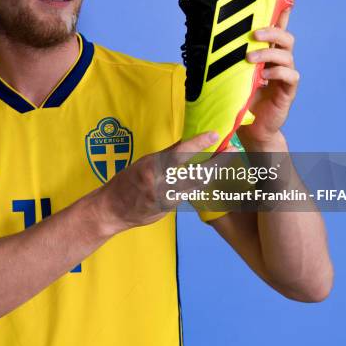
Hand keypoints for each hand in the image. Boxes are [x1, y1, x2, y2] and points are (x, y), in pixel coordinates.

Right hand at [94, 132, 235, 234]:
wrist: (113, 211)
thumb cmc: (125, 183)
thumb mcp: (144, 163)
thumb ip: (167, 154)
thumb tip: (187, 142)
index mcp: (153, 167)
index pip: (180, 153)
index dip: (200, 143)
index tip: (214, 134)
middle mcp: (161, 184)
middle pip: (197, 172)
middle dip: (218, 161)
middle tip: (232, 150)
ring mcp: (167, 199)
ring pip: (197, 185)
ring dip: (213, 172)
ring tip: (226, 161)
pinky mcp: (170, 209)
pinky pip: (189, 194)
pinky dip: (200, 184)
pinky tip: (208, 176)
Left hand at [238, 8, 299, 148]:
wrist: (250, 128)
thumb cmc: (239, 99)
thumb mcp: (230, 75)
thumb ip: (226, 60)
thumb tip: (204, 43)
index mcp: (266, 54)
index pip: (276, 30)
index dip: (281, 14)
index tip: (283, 0)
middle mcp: (278, 62)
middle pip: (286, 37)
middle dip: (272, 31)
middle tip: (254, 34)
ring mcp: (284, 75)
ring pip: (287, 54)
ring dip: (269, 53)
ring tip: (250, 58)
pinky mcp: (287, 91)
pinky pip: (291, 75)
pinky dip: (278, 72)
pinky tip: (266, 75)